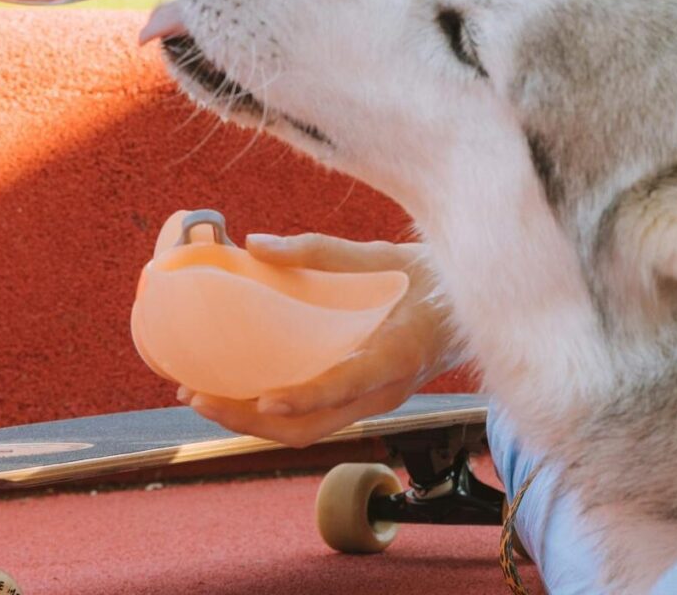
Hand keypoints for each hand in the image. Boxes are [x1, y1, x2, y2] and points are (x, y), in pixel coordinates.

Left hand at [179, 233, 460, 448]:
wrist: (478, 305)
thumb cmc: (432, 275)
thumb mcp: (382, 254)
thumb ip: (320, 251)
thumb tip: (254, 245)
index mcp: (400, 352)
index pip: (348, 384)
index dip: (306, 397)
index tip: (264, 398)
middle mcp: (386, 389)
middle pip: (313, 427)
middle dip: (249, 420)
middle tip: (197, 396)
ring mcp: (374, 401)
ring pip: (308, 431)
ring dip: (250, 422)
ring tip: (200, 398)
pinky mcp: (363, 400)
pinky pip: (314, 419)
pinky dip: (271, 412)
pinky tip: (236, 392)